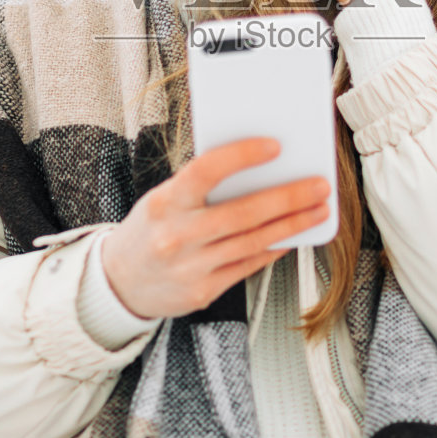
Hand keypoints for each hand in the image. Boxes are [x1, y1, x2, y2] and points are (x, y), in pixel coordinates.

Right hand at [99, 137, 331, 319]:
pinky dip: (275, 248)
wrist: (118, 282)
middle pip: (244, 213)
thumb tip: (257, 169)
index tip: (274, 146)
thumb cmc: (149, 231)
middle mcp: (177, 236)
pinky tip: (293, 235)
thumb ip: (201, 187)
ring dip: (293, 224)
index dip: (242, 156)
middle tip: (318, 185)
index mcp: (165, 203)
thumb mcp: (163, 199)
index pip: (207, 170)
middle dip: (289, 197)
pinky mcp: (203, 291)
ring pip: (254, 241)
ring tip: (318, 210)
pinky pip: (249, 265)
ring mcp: (191, 267)